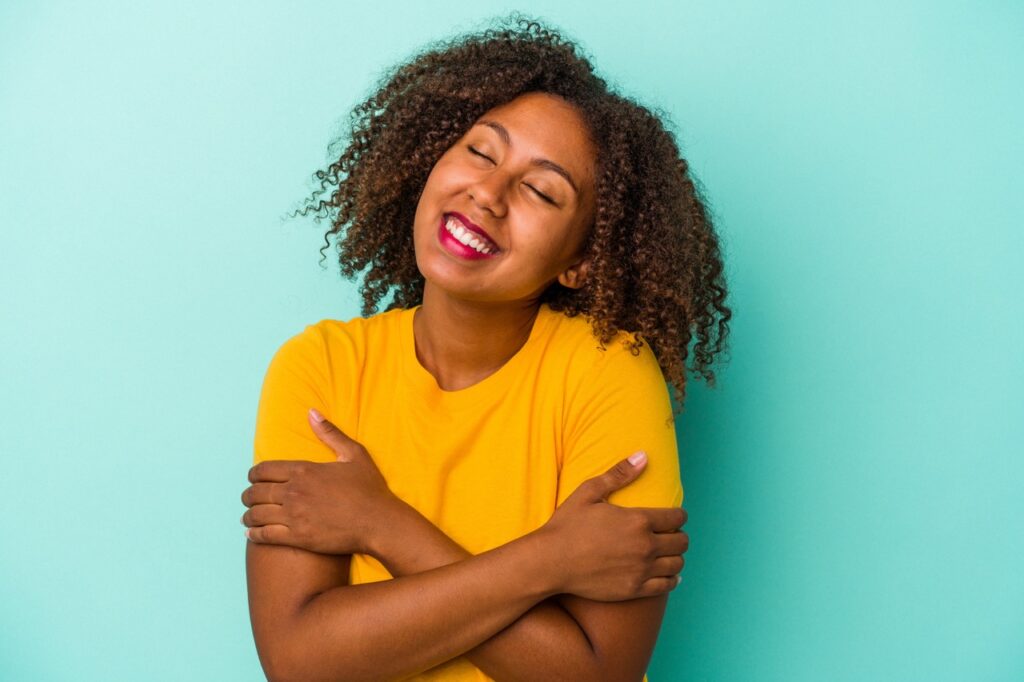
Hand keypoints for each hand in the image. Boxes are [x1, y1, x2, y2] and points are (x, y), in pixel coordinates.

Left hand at [241, 408, 398, 555]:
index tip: (254, 478)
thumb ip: (330, 433)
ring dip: (248, 515)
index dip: (254, 474)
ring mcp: (294, 516)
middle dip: (248, 494)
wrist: (379, 523)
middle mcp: (294, 492)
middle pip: (255, 492)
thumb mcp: (354, 454)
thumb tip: (312, 412)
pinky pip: (264, 535)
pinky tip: (251, 533)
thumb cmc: (369, 488)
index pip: (263, 470)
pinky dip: (253, 534)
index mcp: (304, 470)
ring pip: (256, 514)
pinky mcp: (298, 538)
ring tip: (248, 517)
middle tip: (249, 498)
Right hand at [539, 451, 688, 601]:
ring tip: (667, 553)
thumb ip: (619, 474)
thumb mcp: (590, 491)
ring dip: (676, 556)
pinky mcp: (635, 589)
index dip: (679, 515)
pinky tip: (668, 575)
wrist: (551, 562)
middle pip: (681, 542)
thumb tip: (643, 455)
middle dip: (679, 535)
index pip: (676, 518)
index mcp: (638, 520)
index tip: (675, 516)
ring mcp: (641, 570)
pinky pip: (666, 585)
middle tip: (670, 534)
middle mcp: (645, 546)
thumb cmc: (567, 525)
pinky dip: (671, 579)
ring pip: (677, 564)